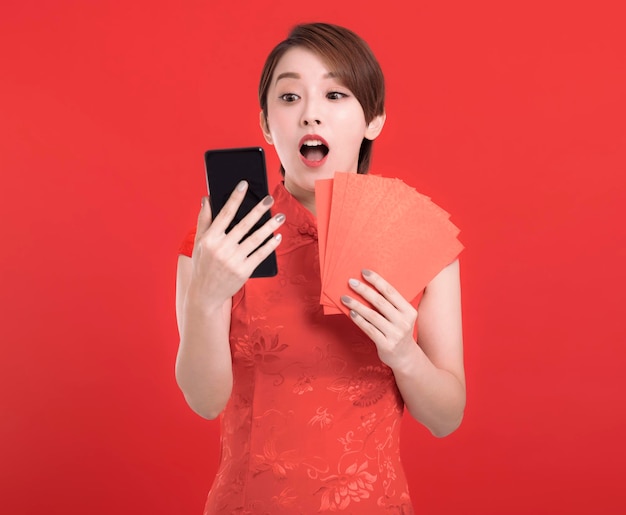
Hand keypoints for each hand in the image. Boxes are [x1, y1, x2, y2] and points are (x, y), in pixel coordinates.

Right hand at [190, 181, 284, 305]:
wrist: (205, 294)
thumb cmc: (202, 264)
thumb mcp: (199, 242)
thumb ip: (204, 220)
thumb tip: (206, 199)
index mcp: (209, 239)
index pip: (225, 214)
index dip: (235, 198)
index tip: (244, 184)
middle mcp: (221, 248)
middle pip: (244, 225)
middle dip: (258, 210)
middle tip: (269, 199)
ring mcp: (233, 261)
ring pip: (256, 239)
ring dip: (270, 226)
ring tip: (280, 216)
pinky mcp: (244, 271)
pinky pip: (260, 254)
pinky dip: (270, 245)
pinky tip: (277, 236)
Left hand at [341, 269, 417, 369]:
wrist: (405, 357)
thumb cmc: (398, 331)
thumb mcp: (401, 316)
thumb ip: (390, 304)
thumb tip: (367, 286)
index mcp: (409, 311)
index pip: (391, 292)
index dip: (377, 280)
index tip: (364, 272)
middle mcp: (403, 322)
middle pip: (380, 302)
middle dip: (364, 290)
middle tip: (351, 282)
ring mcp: (395, 334)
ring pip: (372, 315)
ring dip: (356, 305)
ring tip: (345, 298)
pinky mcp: (386, 345)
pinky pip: (369, 329)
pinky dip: (359, 320)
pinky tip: (351, 312)